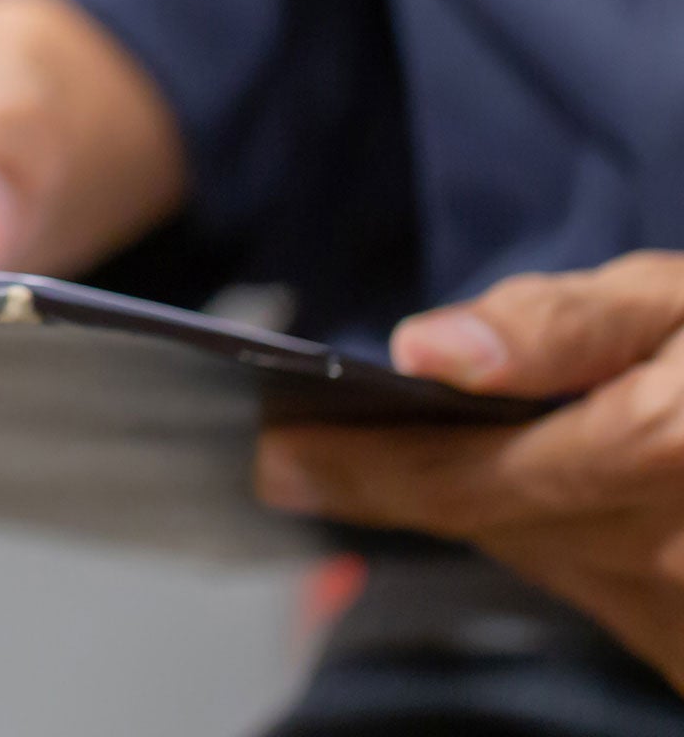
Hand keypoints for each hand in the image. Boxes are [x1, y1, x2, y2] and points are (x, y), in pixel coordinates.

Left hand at [258, 252, 683, 693]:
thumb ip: (557, 325)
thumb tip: (427, 352)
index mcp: (658, 456)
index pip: (459, 483)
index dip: (354, 469)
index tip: (275, 455)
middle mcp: (670, 557)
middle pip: (494, 528)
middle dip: (401, 486)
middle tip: (312, 456)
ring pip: (548, 562)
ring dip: (498, 511)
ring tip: (429, 455)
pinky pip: (612, 594)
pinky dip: (578, 541)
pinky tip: (575, 495)